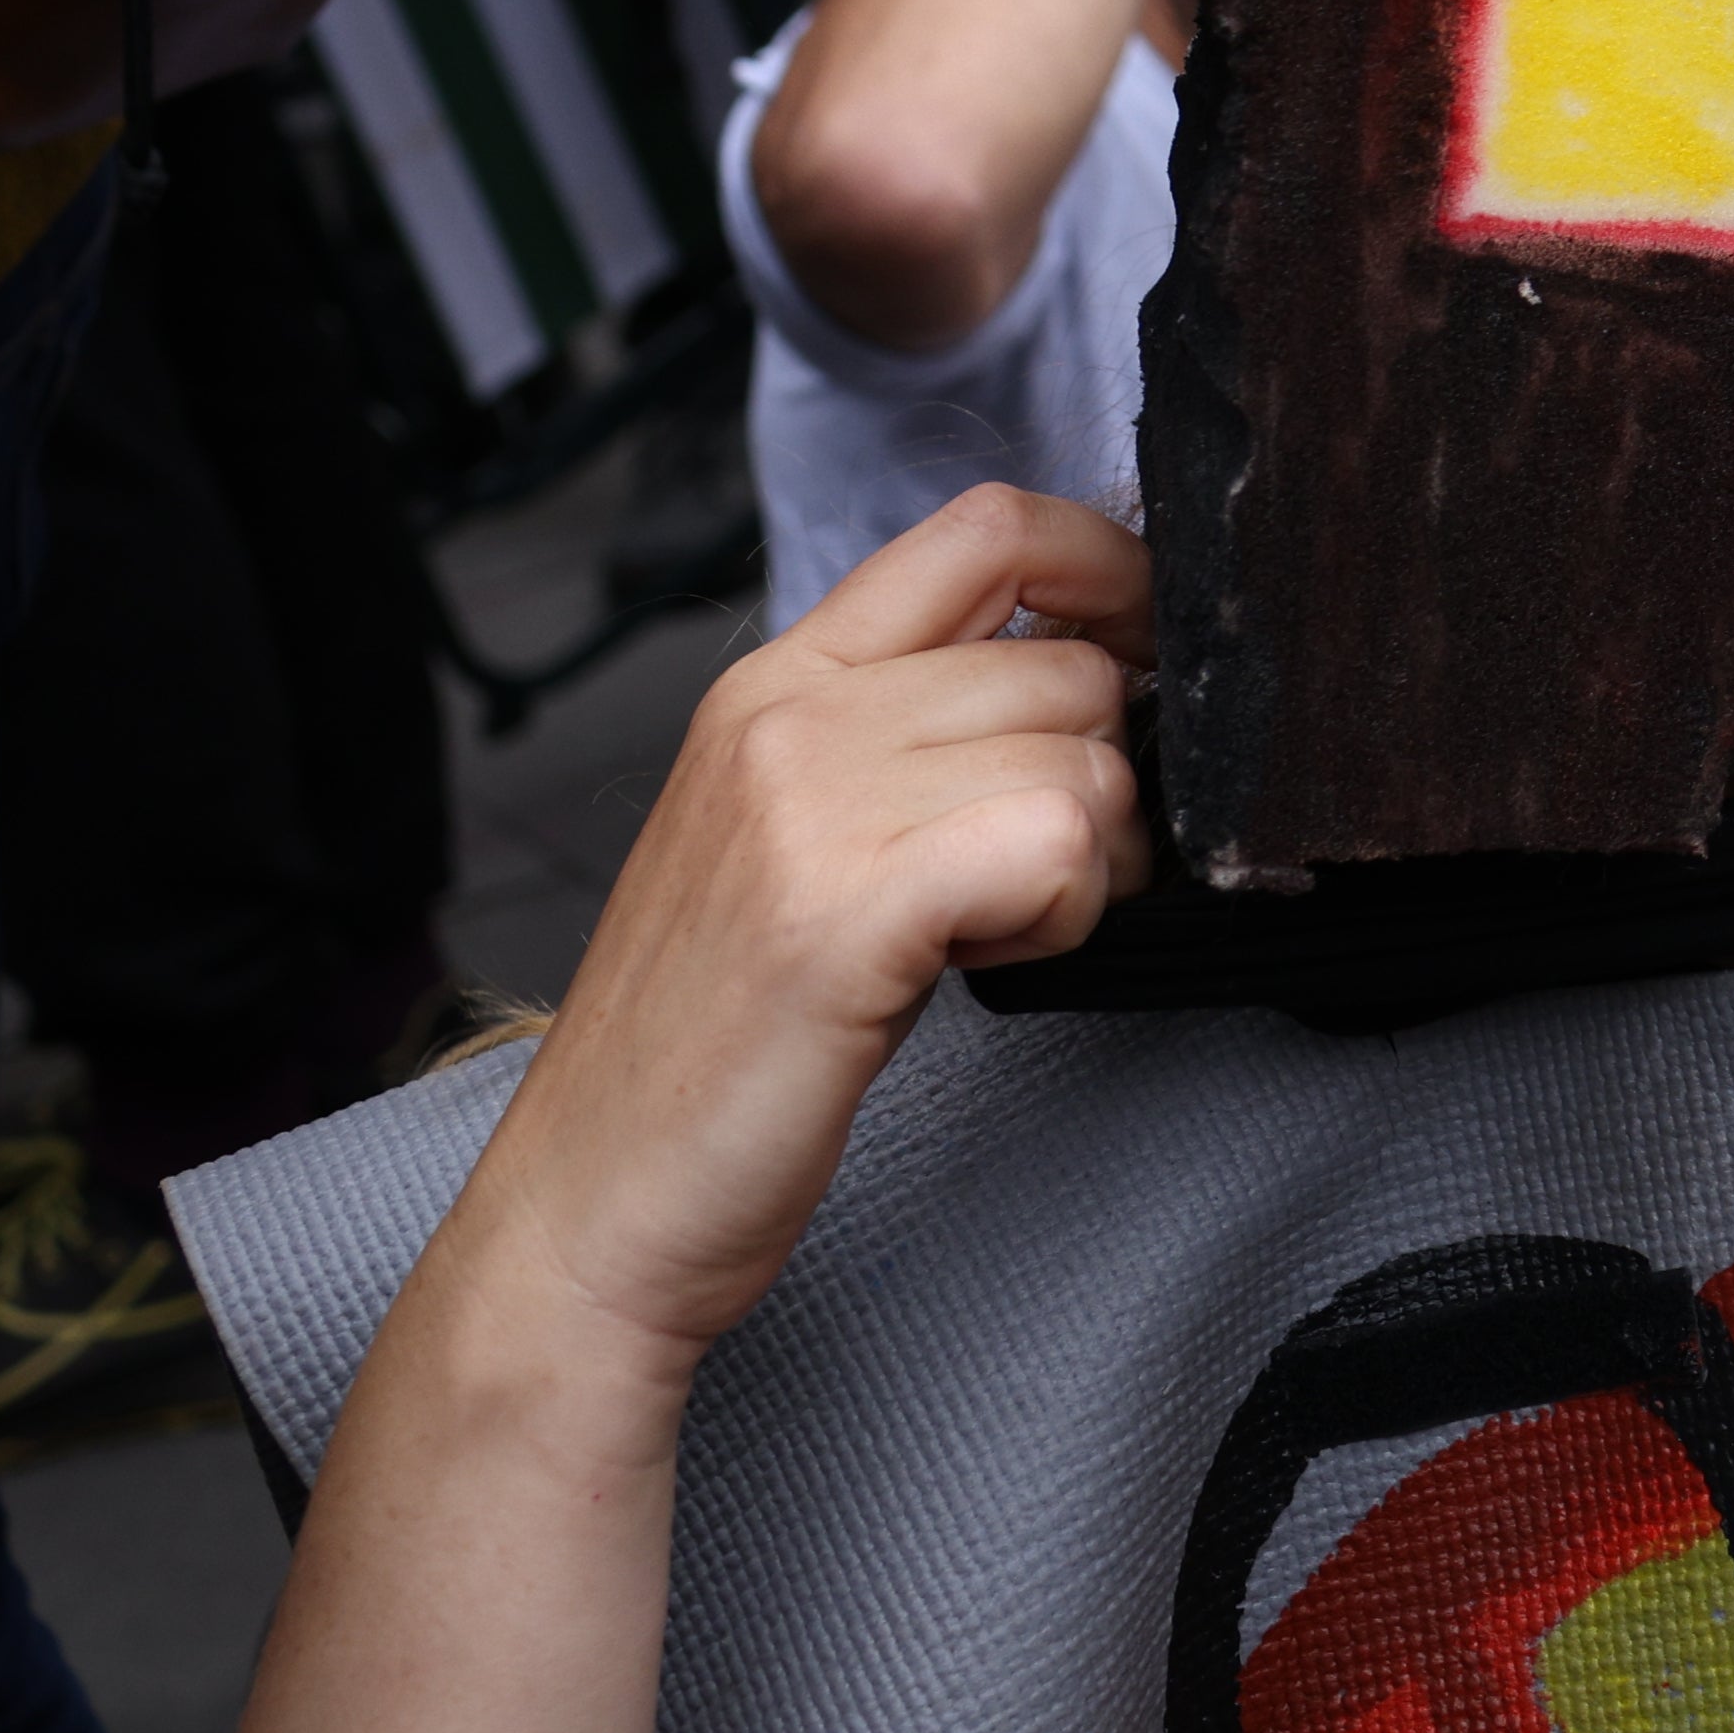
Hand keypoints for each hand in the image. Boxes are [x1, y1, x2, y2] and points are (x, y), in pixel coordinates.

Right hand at [458, 488, 1150, 1367]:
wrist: (593, 1204)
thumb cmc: (715, 1044)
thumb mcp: (800, 839)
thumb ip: (910, 741)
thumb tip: (1087, 687)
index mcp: (776, 680)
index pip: (986, 528)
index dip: (1107, 575)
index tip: (1140, 668)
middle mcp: (788, 714)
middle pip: (1068, 664)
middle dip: (1097, 779)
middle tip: (1028, 883)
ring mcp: (808, 802)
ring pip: (1083, 757)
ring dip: (1086, 862)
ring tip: (988, 935)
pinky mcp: (844, 908)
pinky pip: (1057, 842)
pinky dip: (1067, 912)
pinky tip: (989, 963)